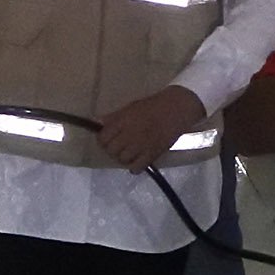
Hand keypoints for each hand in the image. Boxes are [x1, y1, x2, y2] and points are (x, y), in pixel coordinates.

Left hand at [92, 86, 207, 169]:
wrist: (176, 109)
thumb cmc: (153, 106)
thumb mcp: (131, 107)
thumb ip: (115, 116)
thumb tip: (98, 122)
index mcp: (123, 121)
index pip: (103, 138)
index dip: (103, 140)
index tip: (107, 140)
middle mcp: (129, 134)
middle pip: (111, 151)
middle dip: (113, 150)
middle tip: (119, 147)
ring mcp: (140, 146)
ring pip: (122, 160)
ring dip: (123, 158)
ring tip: (129, 153)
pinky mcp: (151, 155)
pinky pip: (135, 168)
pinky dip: (134, 167)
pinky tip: (137, 161)